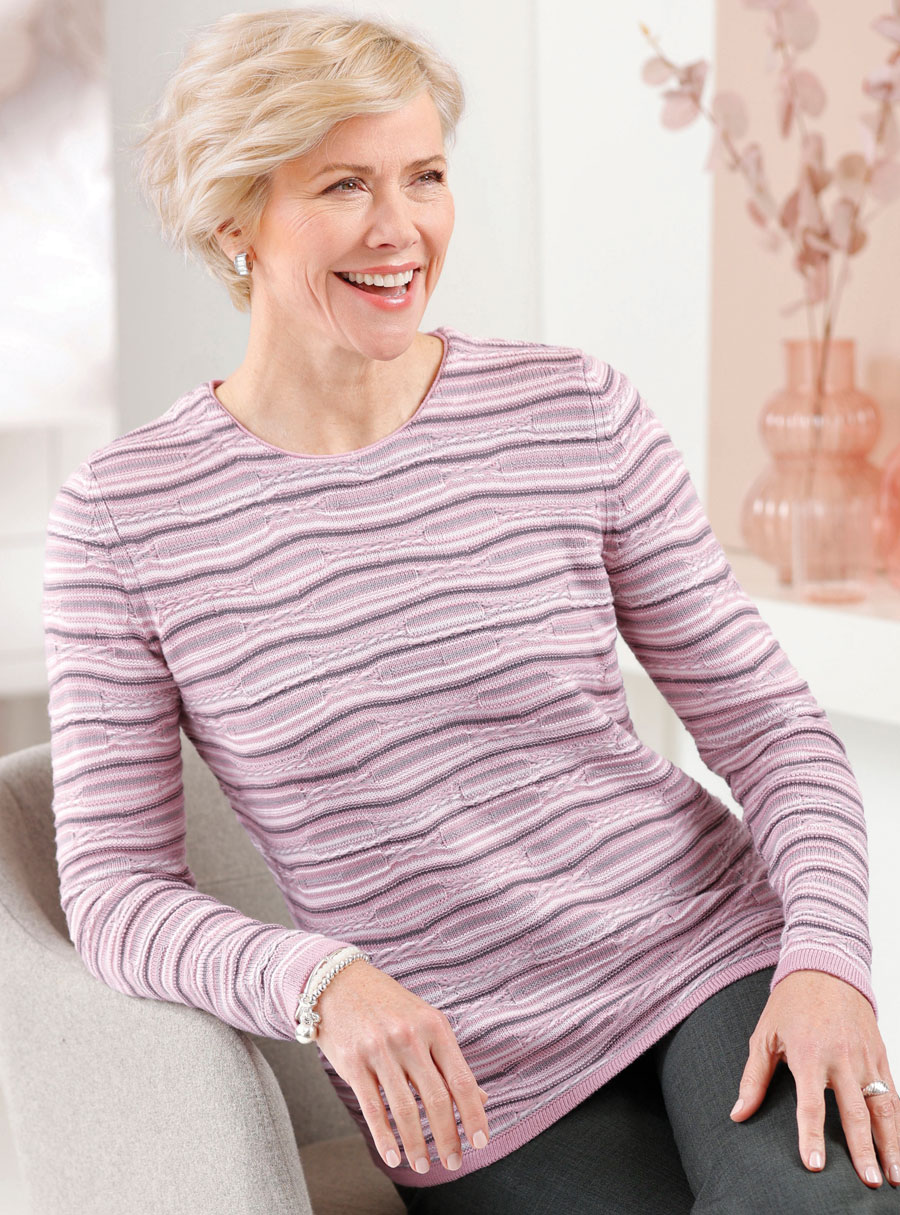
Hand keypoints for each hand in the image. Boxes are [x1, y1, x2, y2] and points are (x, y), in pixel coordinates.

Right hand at [312, 961, 490, 1173]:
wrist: (337, 982)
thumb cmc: (387, 1004)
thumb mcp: (424, 1020)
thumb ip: (448, 1058)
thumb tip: (479, 1097)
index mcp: (434, 1026)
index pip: (461, 1079)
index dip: (474, 1114)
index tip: (480, 1141)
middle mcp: (409, 1038)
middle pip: (436, 1099)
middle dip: (448, 1138)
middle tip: (453, 1161)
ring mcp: (380, 1050)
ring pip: (404, 1109)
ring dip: (417, 1145)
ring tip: (422, 1165)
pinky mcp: (353, 1063)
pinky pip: (373, 1108)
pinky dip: (385, 1137)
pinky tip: (394, 1155)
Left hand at [730, 969, 899, 1188]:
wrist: (825, 967)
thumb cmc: (790, 1003)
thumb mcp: (764, 1035)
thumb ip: (753, 1077)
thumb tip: (738, 1113)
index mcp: (808, 1054)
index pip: (811, 1105)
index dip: (811, 1137)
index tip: (815, 1167)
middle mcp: (841, 1058)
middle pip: (855, 1113)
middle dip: (863, 1150)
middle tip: (869, 1181)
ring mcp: (865, 1057)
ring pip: (883, 1108)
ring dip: (891, 1144)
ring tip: (894, 1176)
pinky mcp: (881, 1054)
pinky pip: (893, 1093)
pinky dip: (899, 1121)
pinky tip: (899, 1145)